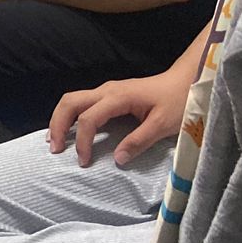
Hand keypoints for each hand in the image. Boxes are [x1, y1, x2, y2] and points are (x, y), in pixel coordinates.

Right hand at [47, 68, 190, 166]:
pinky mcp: (111, 94)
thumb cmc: (178, 101)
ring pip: (73, 100)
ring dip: (61, 119)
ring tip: (56, 140)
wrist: (186, 80)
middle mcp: (107, 90)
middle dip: (58, 124)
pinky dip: (71, 116)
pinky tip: (72, 129)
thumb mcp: (163, 125)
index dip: (83, 141)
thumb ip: (139, 141)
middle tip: (55, 148)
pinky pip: (82, 102)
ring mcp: (107, 90)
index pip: (89, 118)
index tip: (84, 161)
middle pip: (70, 102)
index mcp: (117, 97)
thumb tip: (117, 159)